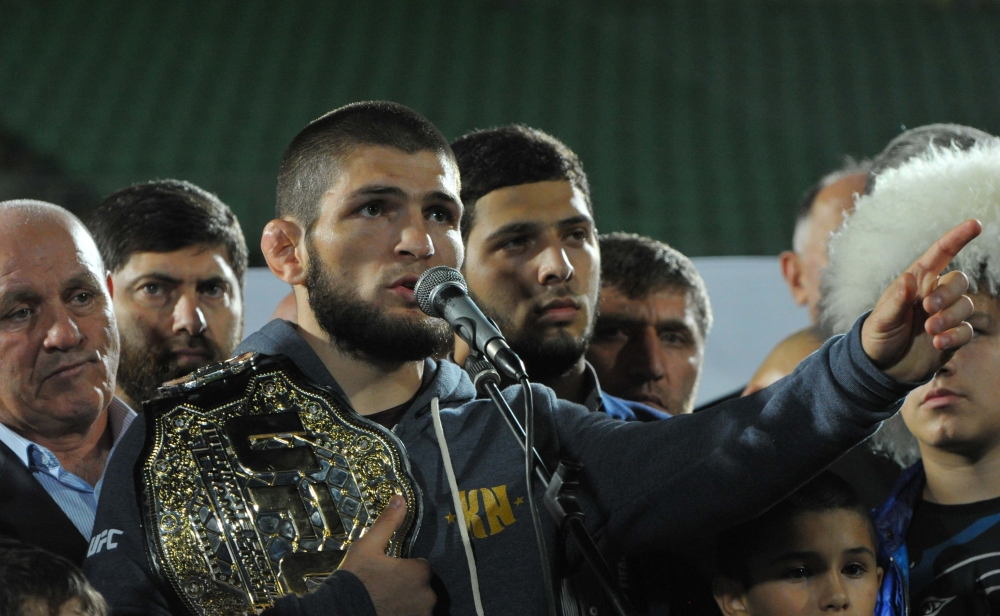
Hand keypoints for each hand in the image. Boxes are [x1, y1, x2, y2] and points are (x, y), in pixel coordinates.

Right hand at [339, 496, 434, 615]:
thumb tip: (400, 499)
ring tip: (384, 603)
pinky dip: (403, 613)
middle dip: (407, 588)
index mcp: (419, 572)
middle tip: (384, 589)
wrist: (340, 612)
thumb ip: (388, 523)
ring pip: (419, 605)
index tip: (390, 573)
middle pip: (422, 587)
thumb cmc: (355, 580)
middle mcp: (427, 595)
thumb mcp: (368, 547)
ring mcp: (421, 614)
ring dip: (407, 604)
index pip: (421, 566)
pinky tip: (386, 611)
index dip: (405, 568)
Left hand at [862, 219, 981, 381]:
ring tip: (930, 330)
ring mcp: (945, 315)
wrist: (882, 366)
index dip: (957, 238)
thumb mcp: (881, 318)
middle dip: (948, 293)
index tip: (975, 224)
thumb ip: (896, 300)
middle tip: (928, 309)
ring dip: (950, 317)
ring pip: (966, 305)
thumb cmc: (878, 335)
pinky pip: (966, 330)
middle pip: (959, 281)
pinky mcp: (953, 335)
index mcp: (916, 282)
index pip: (940, 255)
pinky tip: (937, 343)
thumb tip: (910, 279)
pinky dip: (955, 335)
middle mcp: (934, 294)